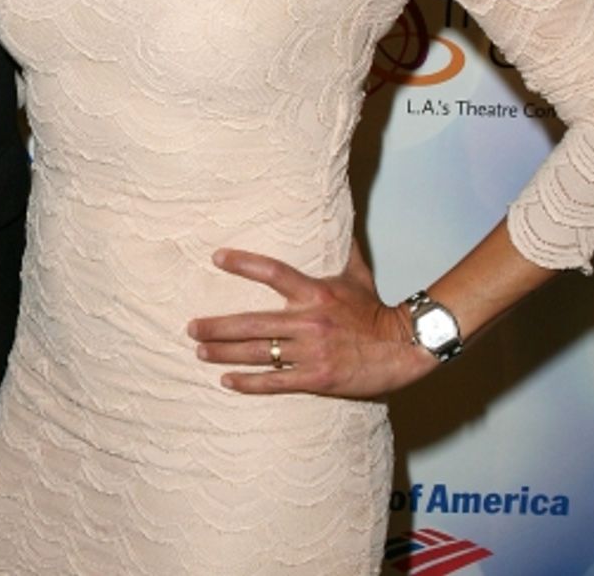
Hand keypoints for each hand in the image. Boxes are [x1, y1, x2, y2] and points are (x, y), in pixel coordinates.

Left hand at [187, 244, 433, 398]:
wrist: (403, 348)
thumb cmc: (375, 310)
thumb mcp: (358, 272)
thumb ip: (343, 244)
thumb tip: (339, 212)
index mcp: (315, 292)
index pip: (273, 271)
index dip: (243, 263)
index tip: (216, 258)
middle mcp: (309, 322)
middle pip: (252, 323)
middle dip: (218, 326)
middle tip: (190, 327)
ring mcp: (311, 352)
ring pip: (258, 353)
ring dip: (224, 353)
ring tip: (199, 350)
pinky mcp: (317, 378)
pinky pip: (276, 382)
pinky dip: (249, 382)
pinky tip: (227, 381)